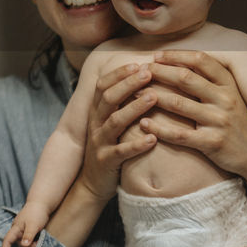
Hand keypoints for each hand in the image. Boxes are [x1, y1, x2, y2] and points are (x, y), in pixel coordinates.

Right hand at [1, 203, 49, 246]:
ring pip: (26, 243)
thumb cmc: (36, 212)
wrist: (41, 203)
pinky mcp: (29, 231)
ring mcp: (24, 231)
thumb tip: (24, 245)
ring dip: (32, 246)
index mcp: (16, 228)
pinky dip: (33, 245)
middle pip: (20, 244)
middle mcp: (18, 230)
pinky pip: (30, 241)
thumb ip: (28, 235)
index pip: (7, 240)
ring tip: (40, 245)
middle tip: (38, 245)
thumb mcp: (33, 225)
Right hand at [78, 62, 158, 201]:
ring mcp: (99, 143)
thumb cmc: (110, 147)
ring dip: (134, 108)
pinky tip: (153, 139)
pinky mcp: (106, 162)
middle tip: (149, 72)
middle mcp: (95, 124)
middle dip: (128, 84)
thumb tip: (141, 79)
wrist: (92, 183)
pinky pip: (121, 152)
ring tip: (154, 97)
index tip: (138, 63)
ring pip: (114, 121)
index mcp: (96, 112)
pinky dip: (136, 145)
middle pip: (108, 98)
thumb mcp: (110, 123)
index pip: (102, 86)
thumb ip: (120, 104)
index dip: (119, 74)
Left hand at [140, 50, 246, 246]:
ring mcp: (219, 121)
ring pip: (178, 104)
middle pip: (185, 78)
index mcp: (229, 85)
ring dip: (152, 97)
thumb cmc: (239, 122)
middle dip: (159, 72)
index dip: (176, 56)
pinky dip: (158, 128)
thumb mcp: (233, 96)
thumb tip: (183, 59)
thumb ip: (213, 80)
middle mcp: (225, 99)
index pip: (201, 61)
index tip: (156, 55)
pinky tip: (143, 123)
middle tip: (139, 71)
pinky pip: (179, 134)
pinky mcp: (212, 143)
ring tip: (133, 94)